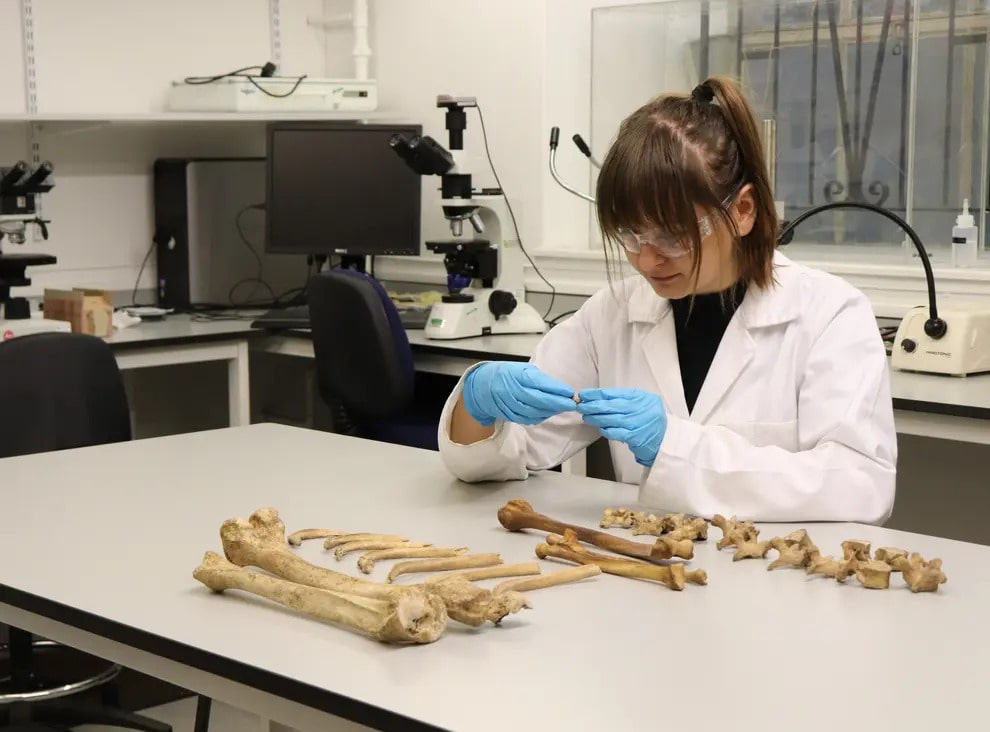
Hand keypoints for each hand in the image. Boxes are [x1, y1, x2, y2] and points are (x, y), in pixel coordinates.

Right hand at [463, 362, 577, 426]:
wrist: (481, 387)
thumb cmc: (504, 374)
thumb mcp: (521, 369)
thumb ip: (539, 379)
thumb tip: (559, 389)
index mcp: (517, 376)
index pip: (540, 384)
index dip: (557, 390)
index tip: (570, 392)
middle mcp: (513, 391)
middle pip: (539, 400)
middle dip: (558, 403)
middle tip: (572, 404)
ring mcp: (510, 405)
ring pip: (535, 411)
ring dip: (552, 411)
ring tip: (563, 408)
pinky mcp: (510, 415)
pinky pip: (529, 418)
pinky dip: (541, 416)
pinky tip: (549, 413)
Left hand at [577, 388, 666, 466]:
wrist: (666, 440)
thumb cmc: (650, 421)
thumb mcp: (641, 404)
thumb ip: (624, 400)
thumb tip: (598, 399)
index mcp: (640, 397)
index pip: (614, 393)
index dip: (596, 394)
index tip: (584, 394)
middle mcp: (640, 408)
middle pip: (611, 405)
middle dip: (593, 405)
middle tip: (580, 406)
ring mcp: (638, 422)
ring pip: (611, 419)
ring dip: (596, 418)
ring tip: (586, 417)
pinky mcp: (636, 437)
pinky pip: (616, 432)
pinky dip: (606, 430)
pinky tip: (601, 428)